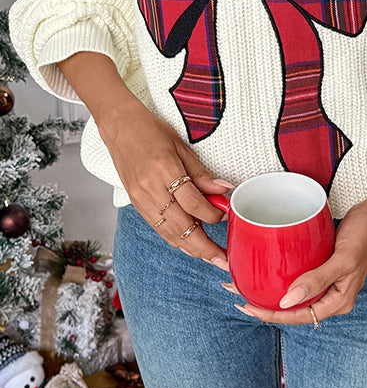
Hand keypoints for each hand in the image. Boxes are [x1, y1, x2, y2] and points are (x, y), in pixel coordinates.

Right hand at [98, 94, 232, 268]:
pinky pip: (158, 227)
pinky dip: (175, 239)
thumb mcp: (182, 146)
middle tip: (224, 260)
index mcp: (164, 169)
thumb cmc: (151, 130)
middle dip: (204, 247)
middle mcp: (150, 188)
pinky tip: (189, 245)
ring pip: (168, 233)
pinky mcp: (135, 203)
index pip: (193, 202)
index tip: (227, 216)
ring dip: (191, 248)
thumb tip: (224, 191)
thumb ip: (202, 174)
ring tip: (210, 258)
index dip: (213, 213)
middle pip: (181, 227)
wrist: (118, 126)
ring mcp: (140, 198)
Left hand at [226, 196, 366, 324]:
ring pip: (295, 293)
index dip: (272, 314)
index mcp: (338, 301)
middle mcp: (331, 295)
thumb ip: (316, 280)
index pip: (299, 315)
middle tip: (239, 294)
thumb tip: (287, 301)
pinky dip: (283, 276)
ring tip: (246, 284)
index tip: (249, 306)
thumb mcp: (342, 260)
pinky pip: (300, 277)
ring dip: (272, 291)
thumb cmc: (364, 236)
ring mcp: (328, 282)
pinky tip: (269, 271)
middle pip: (294, 308)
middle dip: (266, 304)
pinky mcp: (324, 266)